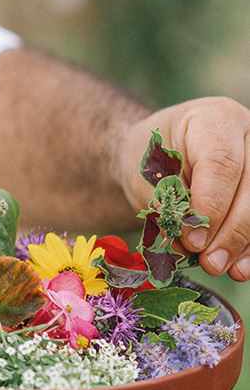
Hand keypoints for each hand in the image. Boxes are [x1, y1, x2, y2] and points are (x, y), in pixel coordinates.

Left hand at [119, 98, 249, 280]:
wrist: (158, 157)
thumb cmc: (151, 160)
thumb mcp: (150, 175)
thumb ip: (172, 205)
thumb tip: (194, 245)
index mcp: (214, 120)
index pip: (221, 164)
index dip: (210, 206)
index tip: (191, 240)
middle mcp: (248, 135)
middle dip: (231, 232)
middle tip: (210, 263)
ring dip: (245, 243)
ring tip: (224, 269)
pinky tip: (241, 268)